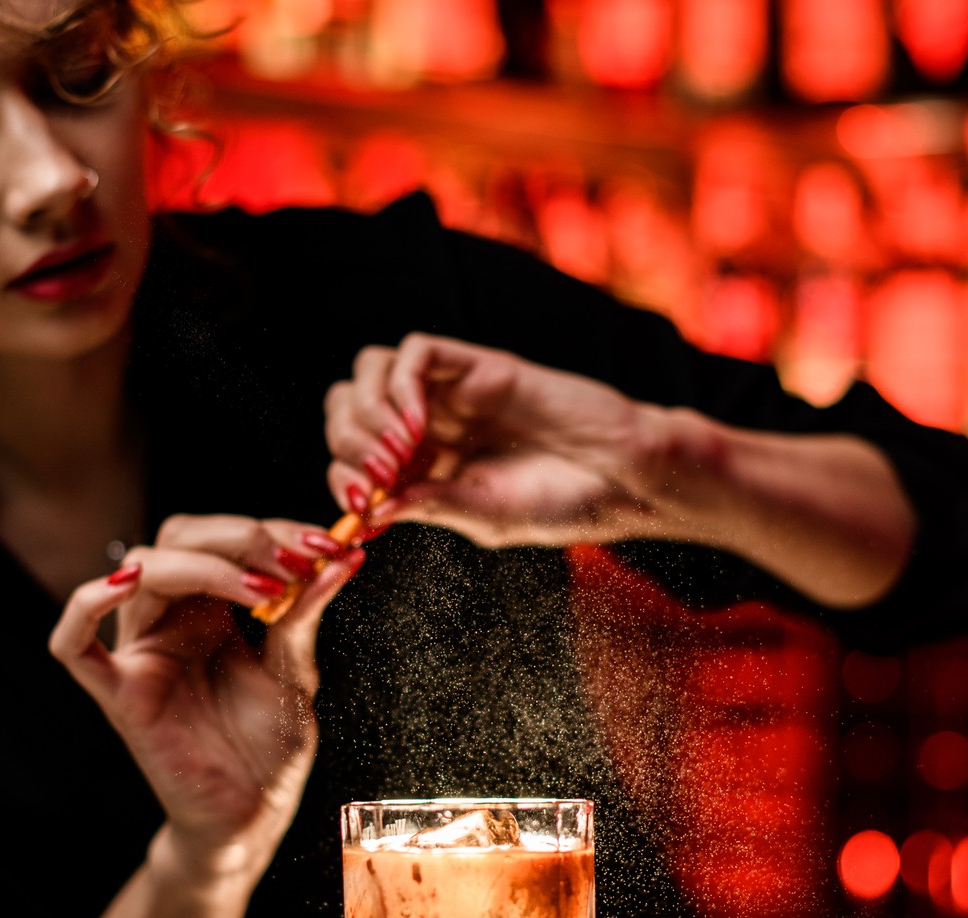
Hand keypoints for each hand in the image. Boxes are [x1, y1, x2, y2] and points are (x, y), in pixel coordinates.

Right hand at [48, 515, 363, 885]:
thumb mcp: (296, 669)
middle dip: (239, 537)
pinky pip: (74, 644)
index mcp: (209, 608)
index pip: (221, 538)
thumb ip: (305, 612)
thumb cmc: (269, 747)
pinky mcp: (119, 694)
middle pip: (178, 538)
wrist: (253, 815)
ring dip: (202, 563)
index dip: (269, 530)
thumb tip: (342, 556)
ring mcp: (140, 653)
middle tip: (292, 559)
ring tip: (262, 587)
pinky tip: (126, 583)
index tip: (323, 542)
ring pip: (140, 572)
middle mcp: (169, 620)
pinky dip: (87, 603)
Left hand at [323, 333, 675, 547]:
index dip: (343, 477)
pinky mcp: (479, 364)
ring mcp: (452, 389)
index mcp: (424, 463)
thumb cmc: (564, 503)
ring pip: (372, 369)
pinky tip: (419, 428)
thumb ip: (428, 506)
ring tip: (399, 454)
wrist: (623, 477)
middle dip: (347, 443)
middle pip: (349, 405)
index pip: (351, 455)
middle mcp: (430, 420)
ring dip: (367, 411)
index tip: (361, 508)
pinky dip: (401, 386)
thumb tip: (367, 510)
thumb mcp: (484, 515)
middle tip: (378, 477)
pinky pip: (416, 352)